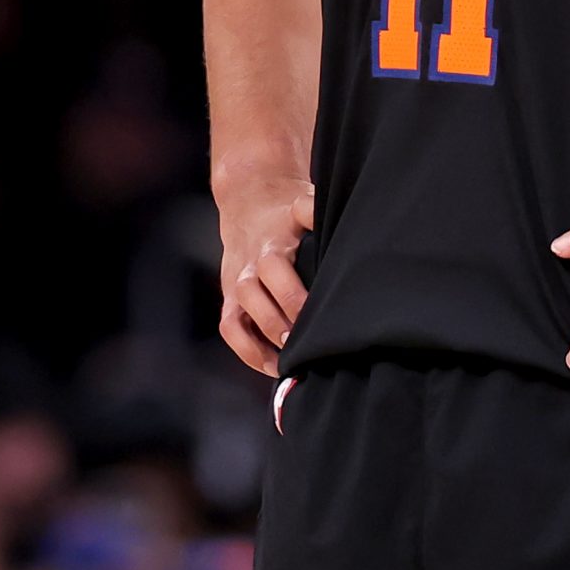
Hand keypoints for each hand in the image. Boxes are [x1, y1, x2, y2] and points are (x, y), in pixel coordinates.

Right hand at [217, 170, 314, 375]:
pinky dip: (248, 350)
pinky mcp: (229, 298)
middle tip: (308, 336)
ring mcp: (238, 281)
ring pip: (241, 311)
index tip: (318, 306)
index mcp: (275, 239)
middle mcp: (253, 261)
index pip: (280, 261)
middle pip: (261, 287)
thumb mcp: (304, 204)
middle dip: (284, 313)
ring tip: (291, 358)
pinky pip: (230, 328)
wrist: (247, 204)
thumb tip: (339, 218)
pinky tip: (274, 366)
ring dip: (265, 335)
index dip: (294, 289)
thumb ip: (317, 213)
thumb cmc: (287, 212)